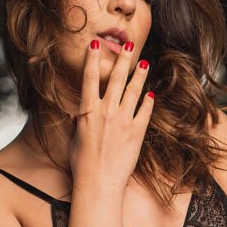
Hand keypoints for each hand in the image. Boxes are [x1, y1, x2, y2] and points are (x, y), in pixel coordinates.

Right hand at [70, 39, 153, 192]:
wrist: (98, 183)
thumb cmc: (82, 164)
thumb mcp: (75, 139)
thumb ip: (78, 123)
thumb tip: (76, 116)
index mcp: (87, 111)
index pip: (90, 78)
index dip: (93, 59)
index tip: (96, 43)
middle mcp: (106, 111)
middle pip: (116, 79)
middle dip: (123, 59)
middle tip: (129, 44)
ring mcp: (123, 120)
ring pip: (134, 91)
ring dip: (140, 75)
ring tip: (145, 63)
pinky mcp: (137, 132)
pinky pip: (145, 111)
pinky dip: (148, 101)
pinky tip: (151, 94)